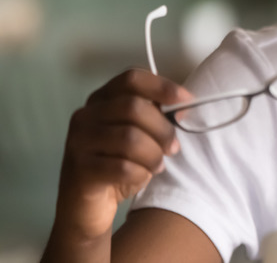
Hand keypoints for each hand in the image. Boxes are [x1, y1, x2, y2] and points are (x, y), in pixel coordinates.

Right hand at [55, 69, 193, 240]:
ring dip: (153, 155)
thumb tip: (184, 107)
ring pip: (130, 138)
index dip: (162, 86)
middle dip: (162, 130)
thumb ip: (156, 117)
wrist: (86, 207)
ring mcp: (78, 141)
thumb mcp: (139, 135)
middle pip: (134, 108)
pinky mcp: (79, 168)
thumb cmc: (117, 166)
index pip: (131, 79)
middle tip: (172, 148)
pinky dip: (140, 174)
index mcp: (101, 100)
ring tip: (157, 166)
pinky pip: (122, 167)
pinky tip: (141, 177)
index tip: (187, 100)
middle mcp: (85, 115)